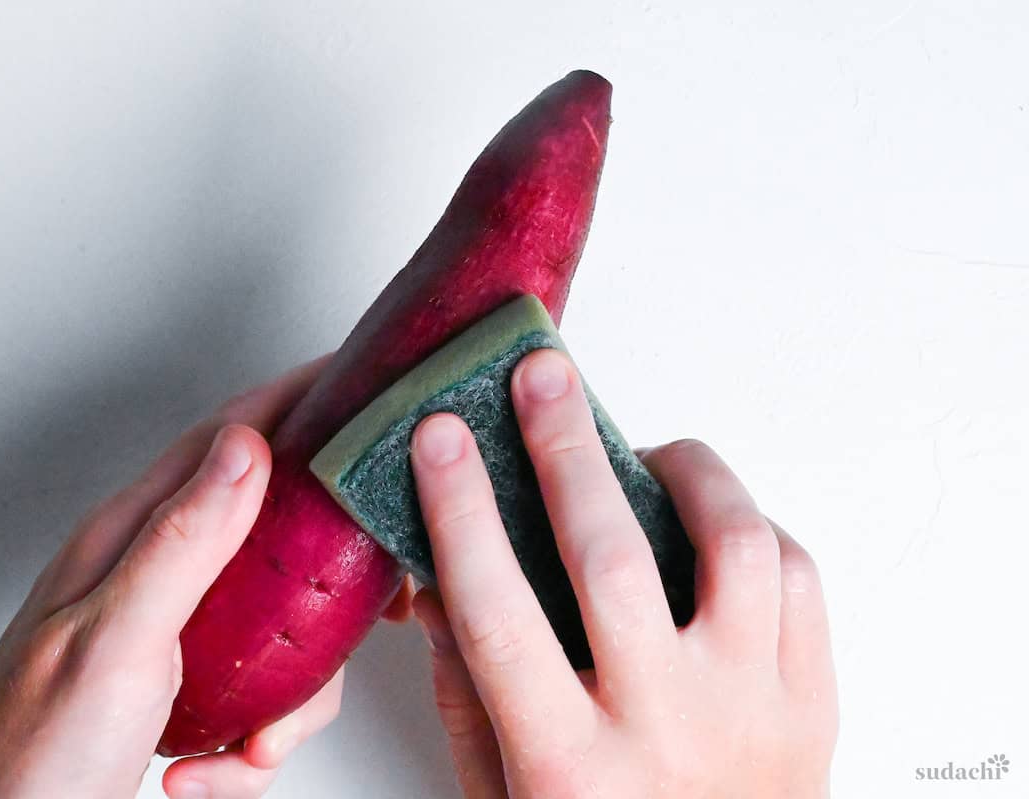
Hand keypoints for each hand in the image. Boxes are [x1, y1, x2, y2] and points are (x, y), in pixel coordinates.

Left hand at [0, 356, 414, 798]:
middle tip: (374, 598)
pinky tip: (213, 768)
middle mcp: (156, 575)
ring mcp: (172, 635)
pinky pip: (258, 696)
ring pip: (280, 626)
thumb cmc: (25, 756)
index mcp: (132, 539)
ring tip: (257, 743)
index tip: (356, 380)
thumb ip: (183, 539)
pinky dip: (254, 743)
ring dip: (290, 698)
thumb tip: (246, 447)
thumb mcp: (116, 638)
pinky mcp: (183, 690)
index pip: (227, 439)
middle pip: (274, 532)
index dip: (296, 399)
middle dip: (325, 580)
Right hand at [409, 349, 836, 798]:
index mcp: (568, 766)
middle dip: (565, 449)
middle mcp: (666, 731)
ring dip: (689, 474)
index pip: (497, 612)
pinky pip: (796, 578)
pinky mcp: (814, 701)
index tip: (438, 439)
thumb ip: (466, 692)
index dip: (461, 511)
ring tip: (653, 449)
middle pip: (612, 558)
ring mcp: (753, 712)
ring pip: (733, 549)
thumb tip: (440, 578)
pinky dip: (752, 528)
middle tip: (543, 380)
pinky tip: (712, 523)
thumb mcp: (503, 795)